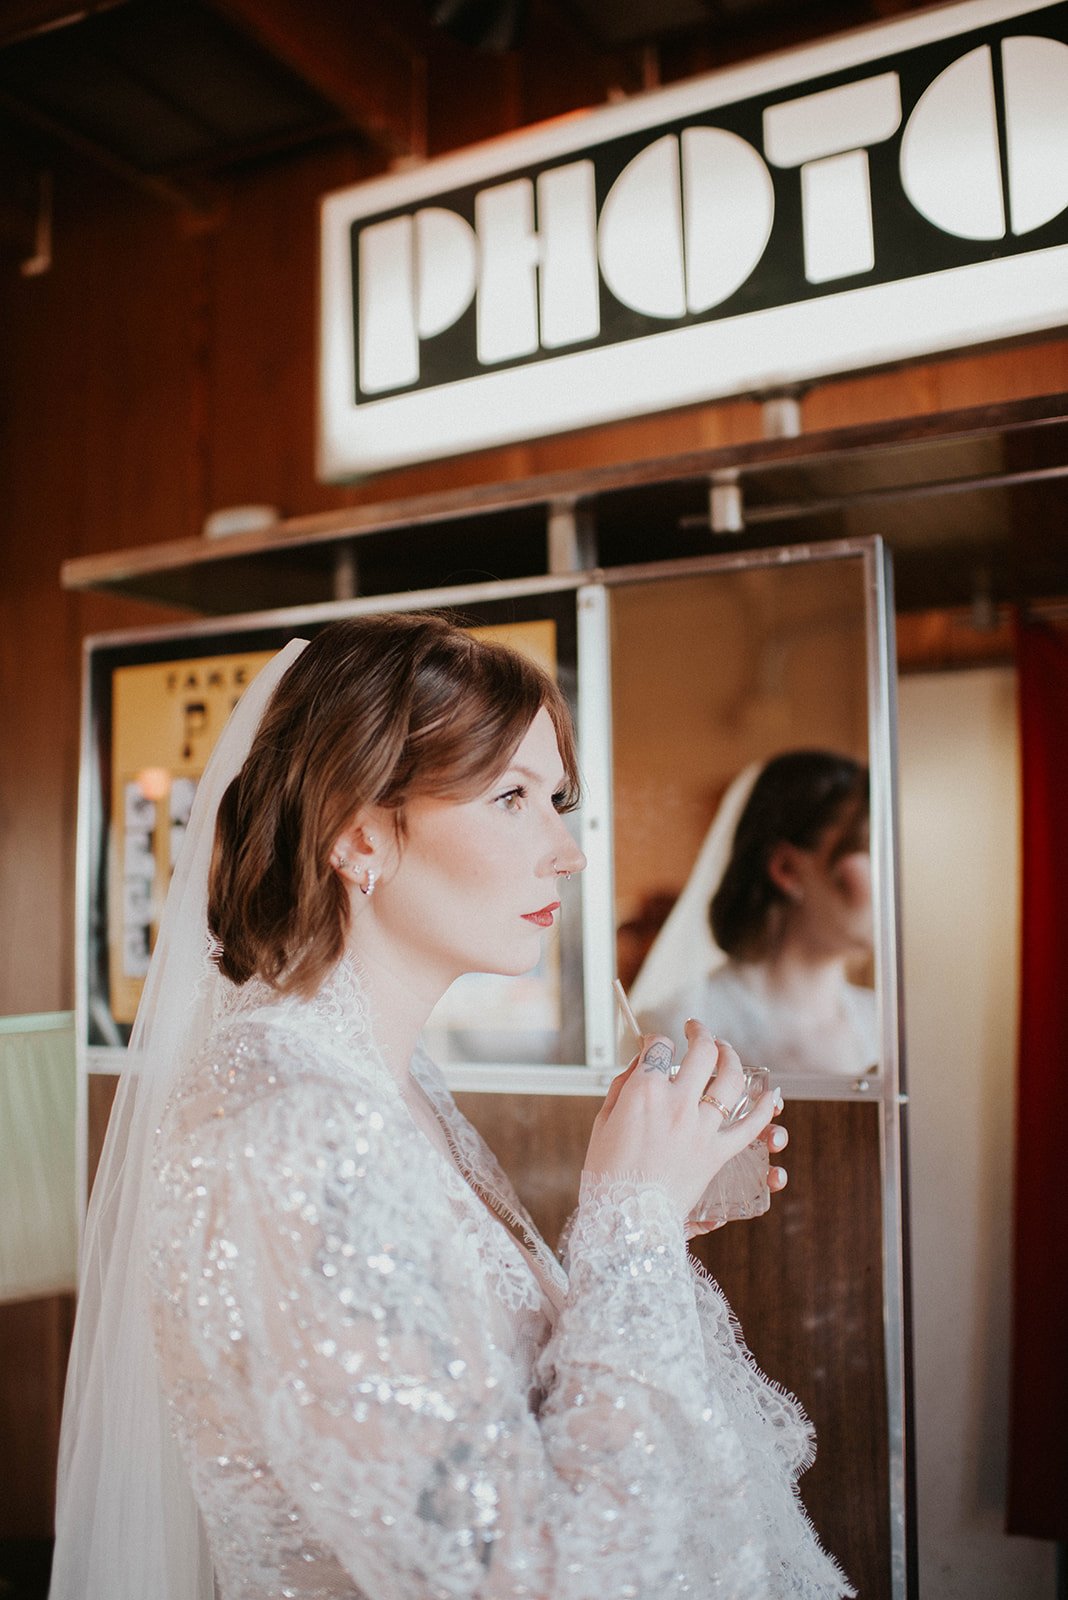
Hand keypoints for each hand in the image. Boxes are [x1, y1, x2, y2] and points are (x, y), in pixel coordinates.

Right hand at [583, 1021, 780, 1222]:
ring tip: (725, 1051)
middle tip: (696, 1030)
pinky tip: (769, 1095)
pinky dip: (763, 1109)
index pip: (658, 1048)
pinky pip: (748, 1126)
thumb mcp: (603, 1123)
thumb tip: (638, 1068)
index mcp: (644, 1092)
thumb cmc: (607, 1174)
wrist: (626, 1221)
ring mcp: (701, 1128)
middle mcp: (677, 1103)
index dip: (655, 1041)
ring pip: (730, 1080)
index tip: (654, 1045)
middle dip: (699, 1033)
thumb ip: (622, 1089)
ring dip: (731, 1058)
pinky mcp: (717, 1153)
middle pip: (701, 1052)